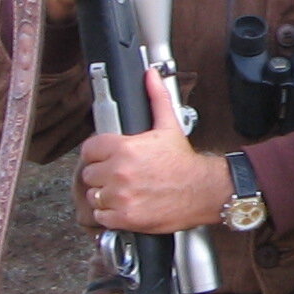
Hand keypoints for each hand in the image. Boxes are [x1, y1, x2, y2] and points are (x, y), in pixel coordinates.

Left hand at [78, 68, 231, 233]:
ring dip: (104, 195)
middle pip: (89, 173)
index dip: (98, 153)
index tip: (107, 158)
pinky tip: (124, 206)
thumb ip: (156, 98)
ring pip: (93, 195)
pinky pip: (101, 217)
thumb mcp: (169, 126)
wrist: (204, 191)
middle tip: (118, 176)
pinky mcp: (125, 218)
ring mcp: (121, 197)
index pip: (89, 149)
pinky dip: (109, 214)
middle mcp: (119, 172)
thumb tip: (150, 75)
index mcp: (125, 148)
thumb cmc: (185, 162)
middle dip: (102, 175)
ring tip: (122, 191)